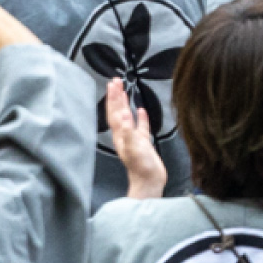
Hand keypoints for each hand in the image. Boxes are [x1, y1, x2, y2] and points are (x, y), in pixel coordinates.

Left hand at [105, 76, 167, 196]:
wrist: (149, 182)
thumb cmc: (141, 166)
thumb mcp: (135, 147)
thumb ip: (129, 131)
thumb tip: (124, 114)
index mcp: (120, 135)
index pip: (114, 112)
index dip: (113, 98)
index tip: (112, 84)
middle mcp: (124, 135)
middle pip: (118, 112)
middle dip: (116, 96)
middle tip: (116, 81)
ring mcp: (133, 138)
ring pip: (127, 117)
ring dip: (125, 104)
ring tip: (124, 91)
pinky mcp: (143, 142)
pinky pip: (141, 126)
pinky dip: (140, 117)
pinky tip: (142, 110)